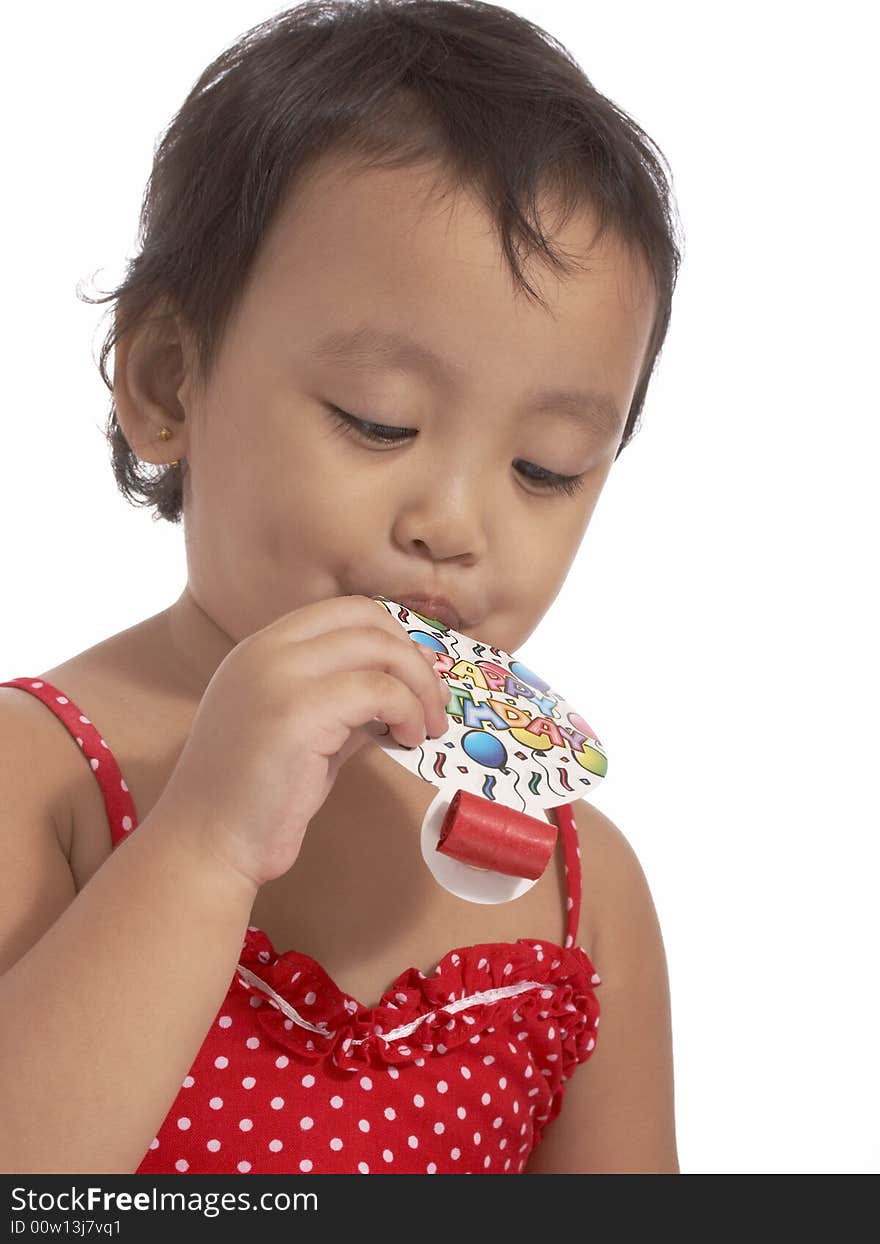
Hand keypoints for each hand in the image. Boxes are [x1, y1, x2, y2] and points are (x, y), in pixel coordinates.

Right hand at [152, 595, 448, 889]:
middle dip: (412, 658)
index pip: (344, 612)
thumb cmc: (257, 799)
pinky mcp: (297, 711)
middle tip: (433, 704)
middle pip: (365, 619)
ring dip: (419, 686)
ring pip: (378, 648)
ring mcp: (279, 675)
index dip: (392, 638)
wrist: (207, 844)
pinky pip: (379, 691)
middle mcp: (266, 650)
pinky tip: (408, 739)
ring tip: (427, 728)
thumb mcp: (305, 732)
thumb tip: (403, 691)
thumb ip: (344, 703)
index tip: (416, 677)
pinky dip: (407, 710)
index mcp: (262, 649)